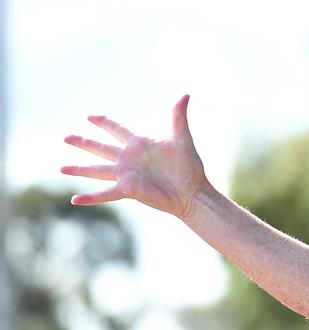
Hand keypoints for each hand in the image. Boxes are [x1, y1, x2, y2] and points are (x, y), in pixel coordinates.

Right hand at [61, 95, 209, 220]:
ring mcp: (126, 174)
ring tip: (61, 169)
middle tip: (66, 137)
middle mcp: (128, 159)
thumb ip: (178, 117)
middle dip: (83, 142)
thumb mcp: (182, 139)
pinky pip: (105, 194)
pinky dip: (90, 198)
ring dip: (79, 169)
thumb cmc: (189, 167)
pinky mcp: (127, 189)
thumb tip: (185, 95)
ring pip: (96, 170)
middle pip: (100, 147)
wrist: (192, 192)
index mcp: (139, 144)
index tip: (90, 116)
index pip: (117, 129)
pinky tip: (75, 200)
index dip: (104, 122)